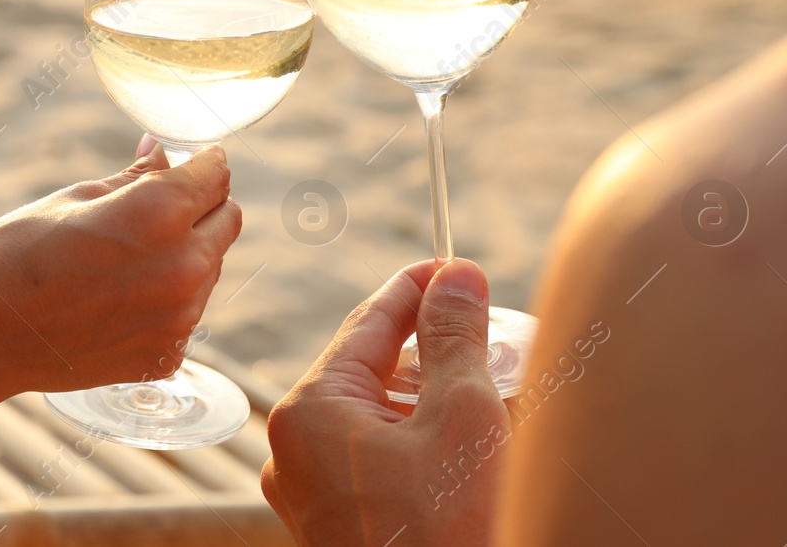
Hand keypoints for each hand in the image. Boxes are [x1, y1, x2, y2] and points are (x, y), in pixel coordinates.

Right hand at [0, 136, 240, 396]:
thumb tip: (163, 152)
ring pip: (208, 269)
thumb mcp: (74, 199)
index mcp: (161, 214)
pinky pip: (186, 313)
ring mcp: (180, 319)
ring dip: (185, 255)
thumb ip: (134, 177)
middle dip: (201, 206)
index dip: (201, 163)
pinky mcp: (167, 356)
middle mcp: (184, 267)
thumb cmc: (14, 256)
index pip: (216, 174)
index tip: (189, 162)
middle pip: (228, 220)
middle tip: (156, 207)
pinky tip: (115, 299)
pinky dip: (164, 301)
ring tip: (122, 259)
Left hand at [262, 258, 508, 546]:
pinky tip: (470, 437)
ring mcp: (312, 493)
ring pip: (378, 416)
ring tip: (491, 382)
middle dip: (433, 349)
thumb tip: (455, 276)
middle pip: (371, 370)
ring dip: (433, 397)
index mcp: (308, 411)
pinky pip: (378, 460)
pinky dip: (422, 440)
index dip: (417, 288)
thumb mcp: (461, 417)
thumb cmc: (449, 529)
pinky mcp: (338, 525)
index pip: (369, 324)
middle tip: (486, 326)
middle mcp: (295, 449)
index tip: (455, 265)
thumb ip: (455, 337)